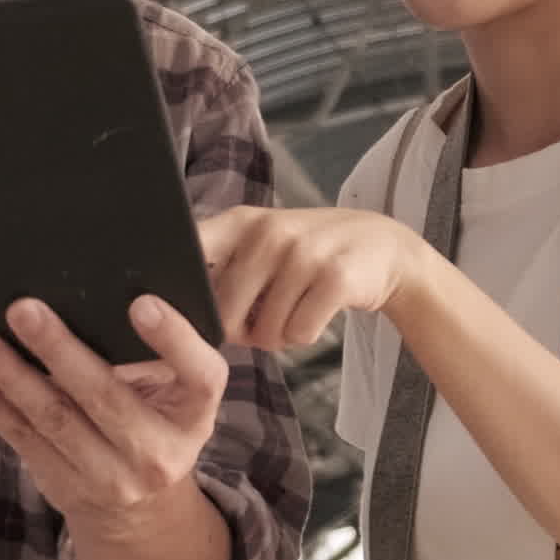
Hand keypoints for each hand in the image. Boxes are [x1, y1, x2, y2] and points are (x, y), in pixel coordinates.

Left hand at [0, 297, 229, 528]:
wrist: (141, 508)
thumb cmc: (154, 419)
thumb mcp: (173, 392)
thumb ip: (151, 352)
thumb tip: (85, 289)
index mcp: (195, 412)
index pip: (200, 375)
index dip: (173, 338)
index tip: (141, 303)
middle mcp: (160, 450)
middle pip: (107, 397)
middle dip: (60, 350)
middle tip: (23, 309)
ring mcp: (113, 476)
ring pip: (55, 420)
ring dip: (12, 377)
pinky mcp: (68, 486)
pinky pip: (24, 441)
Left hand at [198, 206, 435, 351]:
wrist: (383, 246)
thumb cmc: (308, 254)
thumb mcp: (260, 243)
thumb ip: (219, 266)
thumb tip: (177, 312)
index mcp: (240, 223)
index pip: (189, 254)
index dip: (179, 290)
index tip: (179, 309)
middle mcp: (270, 233)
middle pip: (225, 315)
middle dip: (240, 332)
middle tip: (260, 320)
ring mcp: (304, 253)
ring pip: (265, 331)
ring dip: (278, 336)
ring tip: (294, 310)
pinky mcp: (335, 278)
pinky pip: (299, 333)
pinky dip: (304, 336)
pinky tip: (315, 314)